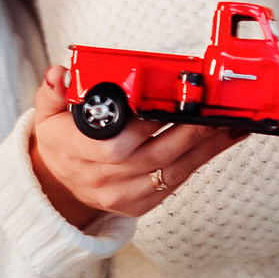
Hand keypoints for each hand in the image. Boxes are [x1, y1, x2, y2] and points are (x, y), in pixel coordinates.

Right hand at [29, 69, 243, 225]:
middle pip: (155, 156)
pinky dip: (201, 160)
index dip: (146, 127)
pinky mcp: (141, 203)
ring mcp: (123, 194)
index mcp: (77, 153)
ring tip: (231, 124)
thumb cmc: (61, 146)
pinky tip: (220, 141)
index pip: (115, 145)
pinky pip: (177, 182)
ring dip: (206, 147)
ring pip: (173, 170)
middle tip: (216, 110)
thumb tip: (59, 74)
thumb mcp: (47, 116)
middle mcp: (102, 178)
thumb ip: (53, 92)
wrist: (58, 186)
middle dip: (191, 131)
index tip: (170, 105)